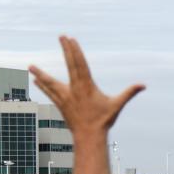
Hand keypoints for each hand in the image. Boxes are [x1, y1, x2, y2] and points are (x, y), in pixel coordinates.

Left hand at [29, 36, 144, 136]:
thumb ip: (129, 93)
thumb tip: (143, 86)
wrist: (89, 137)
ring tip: (30, 66)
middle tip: (61, 36)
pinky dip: (43, 86)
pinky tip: (35, 80)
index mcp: (87, 86)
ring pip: (51, 82)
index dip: (76, 50)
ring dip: (41, 73)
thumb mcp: (117, 105)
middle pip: (69, 66)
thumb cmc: (103, 120)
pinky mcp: (61, 105)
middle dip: (66, 50)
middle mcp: (74, 89)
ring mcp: (66, 97)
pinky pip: (50, 93)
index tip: (71, 39)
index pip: (80, 64)